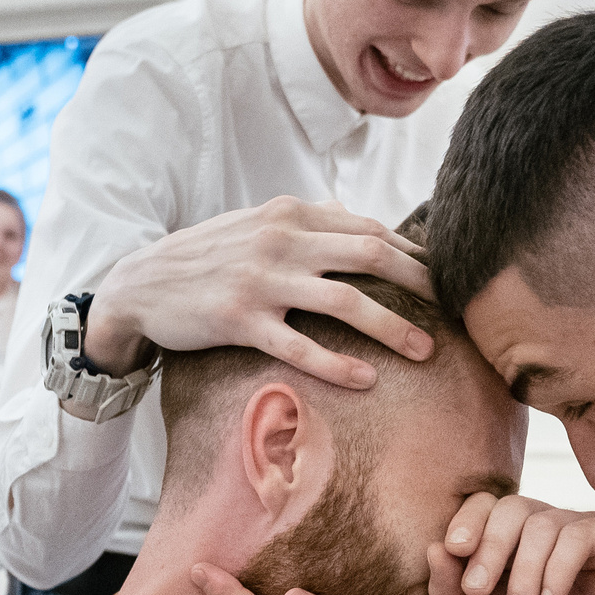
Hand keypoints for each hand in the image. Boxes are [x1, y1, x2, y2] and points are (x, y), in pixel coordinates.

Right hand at [86, 197, 434, 386]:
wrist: (139, 284)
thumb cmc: (206, 259)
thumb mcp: (255, 225)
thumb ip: (307, 223)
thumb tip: (358, 221)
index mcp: (290, 214)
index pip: (369, 229)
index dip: (414, 256)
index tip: (446, 281)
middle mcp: (281, 241)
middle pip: (371, 256)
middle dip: (421, 285)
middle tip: (455, 312)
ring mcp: (261, 281)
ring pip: (344, 302)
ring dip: (393, 327)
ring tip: (427, 351)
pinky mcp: (239, 321)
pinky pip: (299, 345)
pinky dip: (337, 364)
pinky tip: (367, 380)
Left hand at [430, 493, 594, 594]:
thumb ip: (447, 591)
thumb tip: (433, 547)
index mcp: (511, 537)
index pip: (485, 505)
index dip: (467, 521)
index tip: (455, 550)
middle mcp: (547, 525)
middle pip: (511, 507)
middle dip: (490, 548)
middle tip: (478, 591)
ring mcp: (584, 528)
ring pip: (544, 523)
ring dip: (525, 572)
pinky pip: (582, 533)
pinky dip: (559, 569)